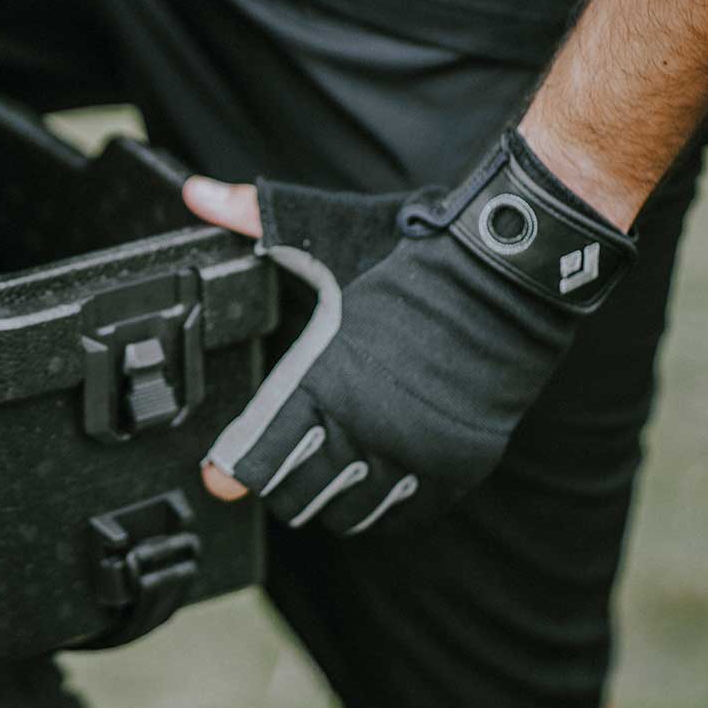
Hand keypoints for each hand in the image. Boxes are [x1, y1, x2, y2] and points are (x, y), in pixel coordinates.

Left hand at [181, 131, 637, 534]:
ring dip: (323, 499)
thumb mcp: (321, 228)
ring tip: (311, 475)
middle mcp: (367, 426)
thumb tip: (195, 193)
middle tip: (267, 467)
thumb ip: (250, 217)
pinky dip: (378, 508)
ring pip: (347, 511)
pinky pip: (403, 514)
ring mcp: (415, 451)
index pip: (260, 455)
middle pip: (296, 493)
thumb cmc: (413, 251)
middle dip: (273, 484)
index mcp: (324, 378)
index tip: (218, 475)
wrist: (512, 268)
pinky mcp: (458, 463)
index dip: (232, 469)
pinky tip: (364, 484)